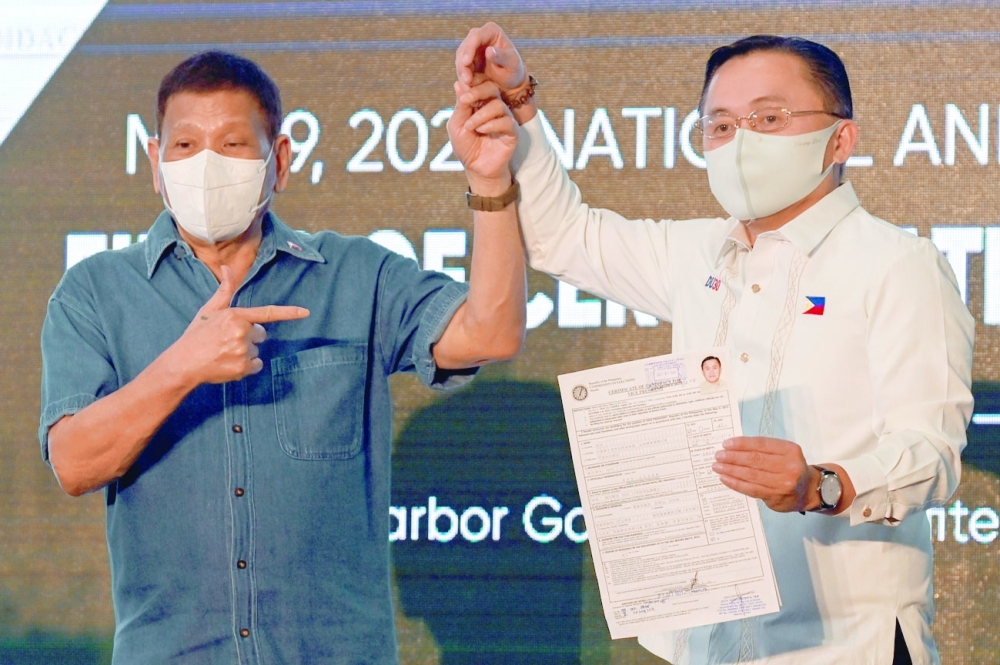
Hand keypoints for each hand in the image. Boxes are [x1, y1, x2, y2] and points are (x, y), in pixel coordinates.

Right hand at [171, 265, 309, 384]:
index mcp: (236, 316)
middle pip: (261, 334)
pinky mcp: (242, 368)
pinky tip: (229, 363)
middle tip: (228, 340)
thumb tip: (228, 267)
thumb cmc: (197, 335)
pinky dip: (247, 366)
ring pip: (257, 350)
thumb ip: (224, 290)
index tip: (306, 312)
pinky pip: (256, 365)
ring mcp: (242, 351)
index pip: (267, 313)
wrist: (183, 363)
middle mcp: (242, 332)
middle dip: (249, 337)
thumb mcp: (209, 310)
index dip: (289, 313)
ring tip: (225, 352)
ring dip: (246, 352)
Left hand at [448, 80, 517, 193]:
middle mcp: (493, 108)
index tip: (461, 94)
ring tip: (470, 126)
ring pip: (498, 105)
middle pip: (492, 88)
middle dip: (478, 92)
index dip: (472, 84)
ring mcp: (504, 119)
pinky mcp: (512, 132)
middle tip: (466, 101)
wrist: (475, 168)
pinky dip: (491, 124)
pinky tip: (481, 131)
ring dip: (481, 115)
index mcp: (480, 103)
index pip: (480, 84)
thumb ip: (460, 106)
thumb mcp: (457, 125)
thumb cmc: (466, 146)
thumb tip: (459, 83)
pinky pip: (506, 121)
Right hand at [456, 22, 525, 92]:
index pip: (476, 36)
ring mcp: (471, 48)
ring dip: (462, 72)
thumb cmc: (514, 70)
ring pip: (460, 59)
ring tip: (468, 85)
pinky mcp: (467, 60)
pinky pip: (461, 68)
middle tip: (466, 80)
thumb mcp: (512, 64)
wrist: (511, 82)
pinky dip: (463, 77)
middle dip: (463, 64)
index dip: (469, 49)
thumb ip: (501, 57)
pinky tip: (468, 86)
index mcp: (492, 31)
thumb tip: (488, 50)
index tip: (466, 63)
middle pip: (465, 48)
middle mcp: (479, 36)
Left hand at [712, 436, 816, 512]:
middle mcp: (789, 466)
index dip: (742, 444)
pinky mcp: (775, 497)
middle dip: (733, 457)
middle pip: (755, 459)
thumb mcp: (785, 453)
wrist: (809, 491)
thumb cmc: (792, 468)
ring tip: (717, 466)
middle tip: (718, 455)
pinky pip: (751, 489)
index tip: (726, 444)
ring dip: (731, 470)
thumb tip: (734, 447)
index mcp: (790, 450)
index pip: (761, 444)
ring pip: (751, 474)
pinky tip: (725, 478)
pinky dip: (735, 483)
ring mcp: (782, 483)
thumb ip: (764, 449)